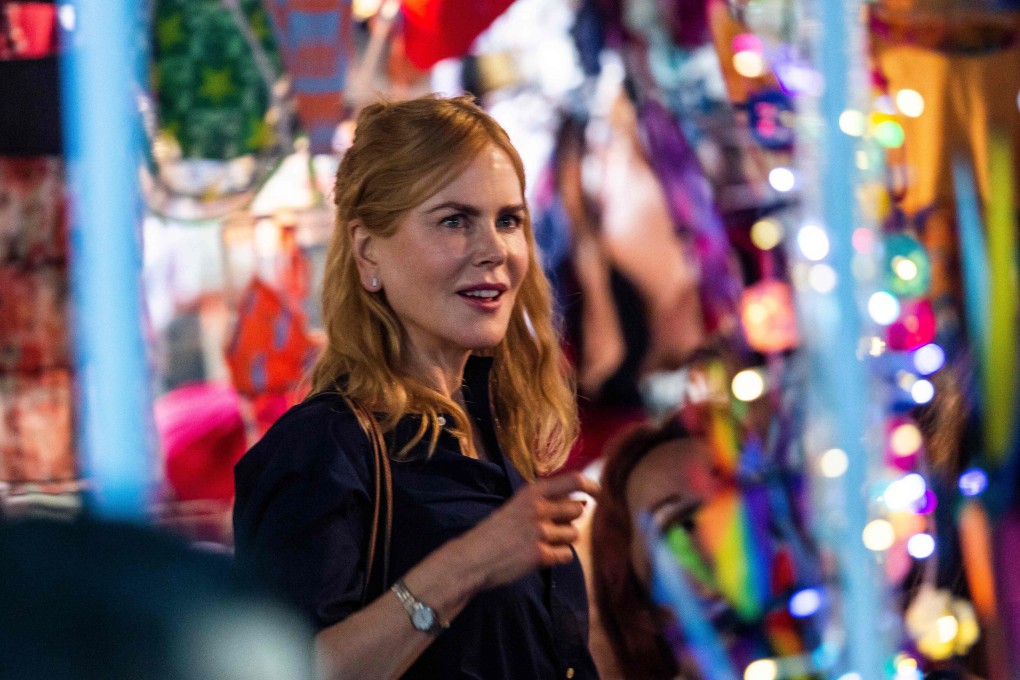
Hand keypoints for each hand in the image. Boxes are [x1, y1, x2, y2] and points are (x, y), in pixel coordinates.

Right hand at [451, 472, 600, 591]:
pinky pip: (566, 554)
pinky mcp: (540, 555)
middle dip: (570, 520)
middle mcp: (538, 508)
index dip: (592, 486)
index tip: (600, 494)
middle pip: (578, 510)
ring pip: (573, 534)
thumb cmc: (498, 531)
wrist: (473, 557)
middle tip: (549, 528)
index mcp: (532, 492)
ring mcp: (539, 532)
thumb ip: (549, 501)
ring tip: (540, 542)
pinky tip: (540, 555)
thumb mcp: (519, 505)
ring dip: (563, 540)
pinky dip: (558, 557)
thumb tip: (585, 502)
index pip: (574, 480)